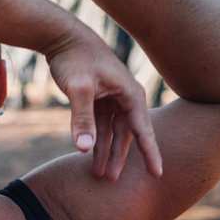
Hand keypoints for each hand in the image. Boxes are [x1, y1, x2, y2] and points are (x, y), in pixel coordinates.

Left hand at [47, 22, 162, 180]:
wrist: (61, 37)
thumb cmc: (74, 59)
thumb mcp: (78, 89)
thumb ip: (82, 119)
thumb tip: (84, 149)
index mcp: (130, 94)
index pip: (143, 130)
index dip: (150, 153)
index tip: (157, 174)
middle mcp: (125, 97)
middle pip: (126, 135)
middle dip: (119, 158)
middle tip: (111, 181)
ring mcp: (112, 99)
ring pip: (112, 132)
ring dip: (105, 151)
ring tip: (99, 175)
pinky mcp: (98, 99)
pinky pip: (100, 125)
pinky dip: (95, 139)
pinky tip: (89, 155)